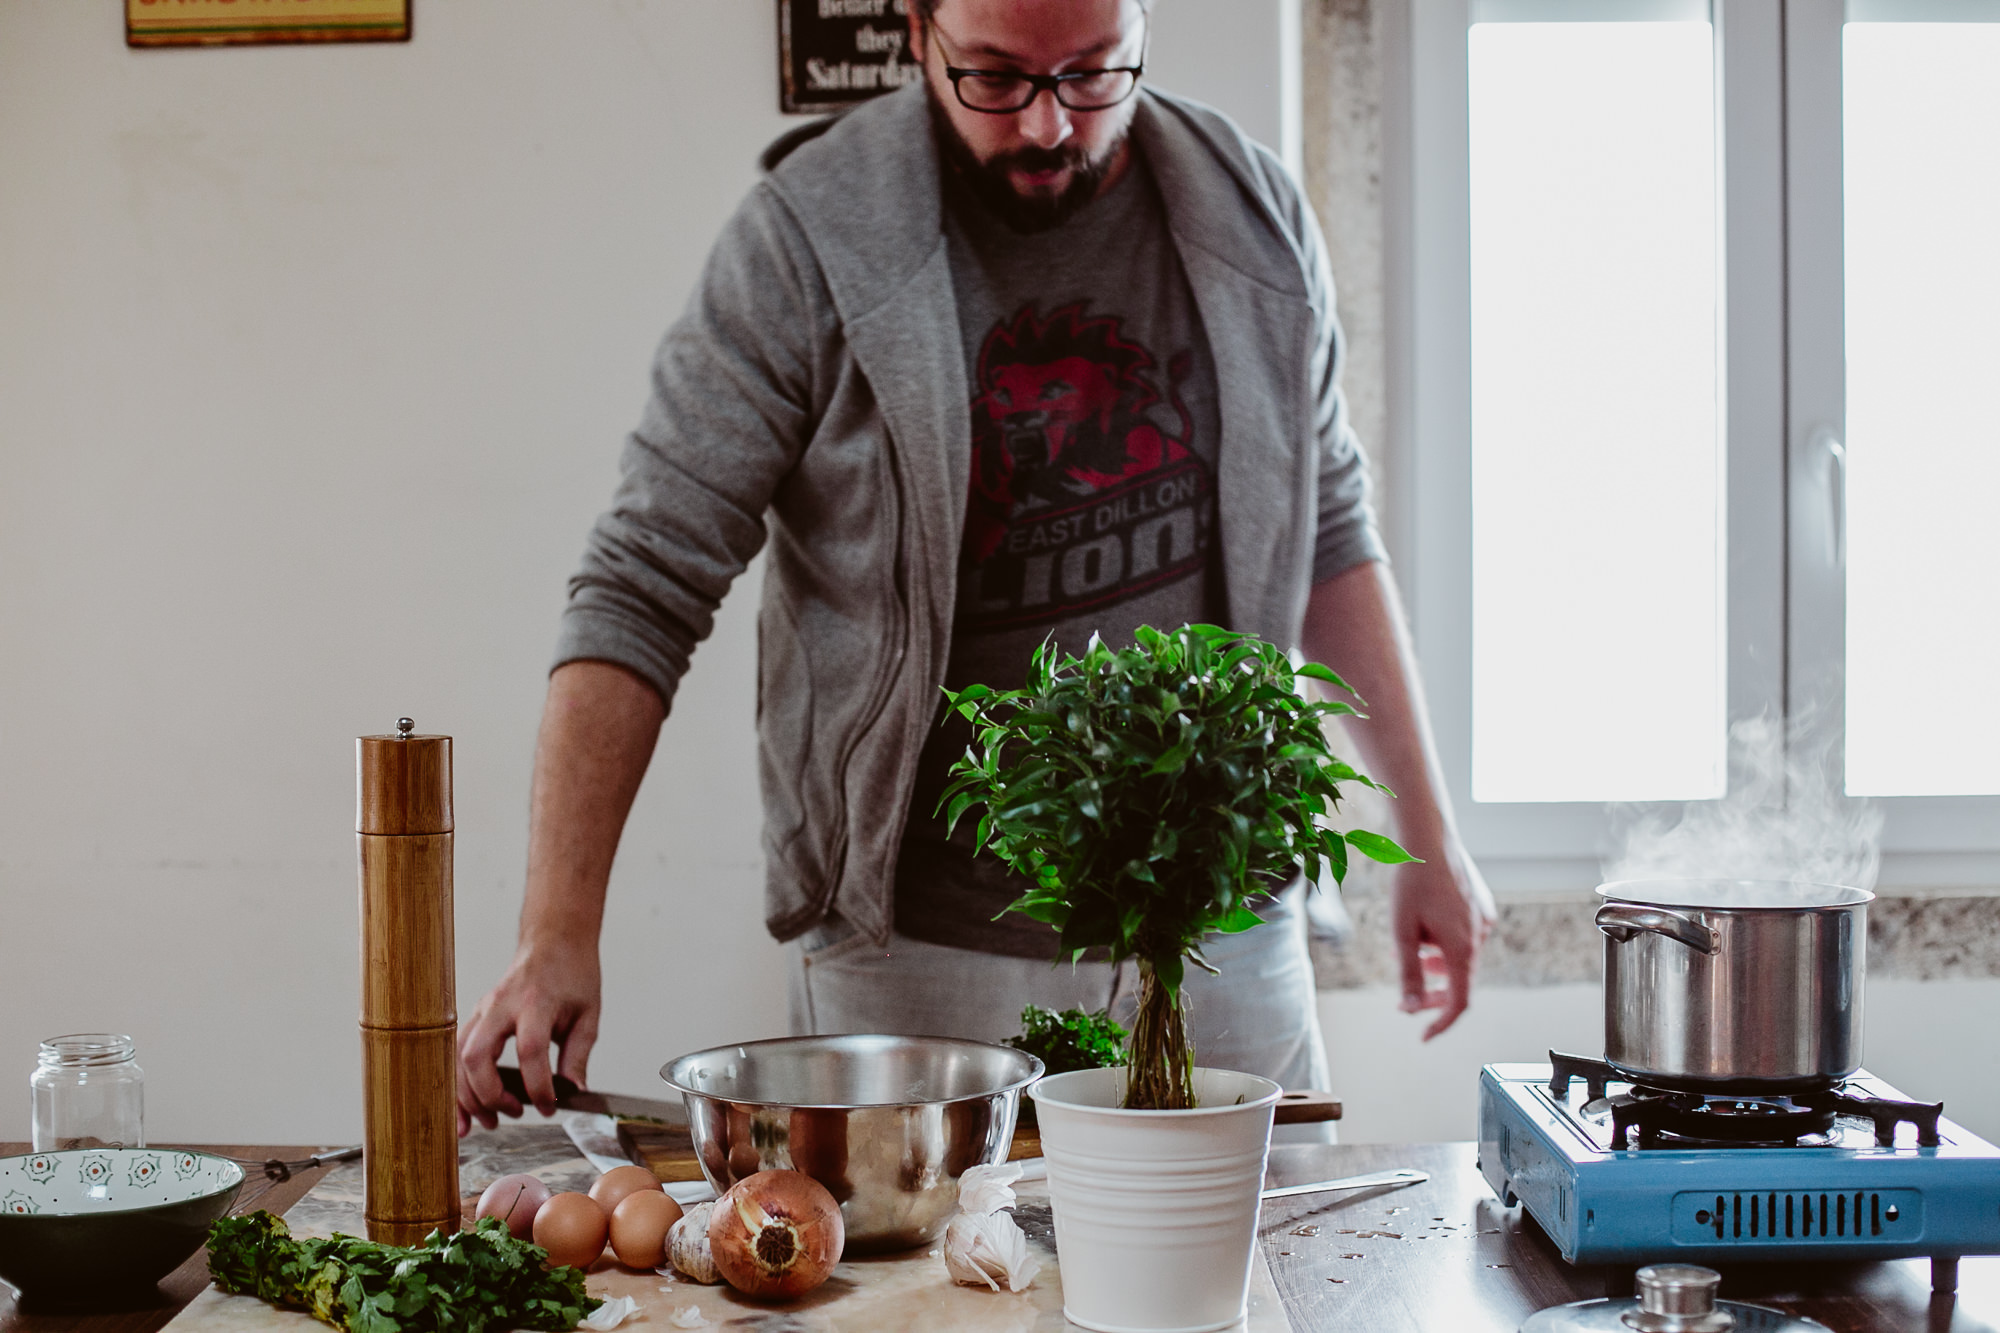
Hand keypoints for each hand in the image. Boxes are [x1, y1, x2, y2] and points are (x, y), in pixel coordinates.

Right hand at [456, 937, 601, 1134]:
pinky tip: (466, 1113)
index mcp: (536, 1001)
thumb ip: (578, 1056)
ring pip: (459, 1059)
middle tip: (514, 1114)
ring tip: (489, 1124)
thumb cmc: (573, 973)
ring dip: (468, 1097)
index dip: (538, 1085)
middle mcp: (501, 1005)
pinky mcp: (475, 1018)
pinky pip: (457, 1056)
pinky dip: (458, 1086)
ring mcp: (483, 1010)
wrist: (554, 940)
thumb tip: (574, 1094)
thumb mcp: (588, 1014)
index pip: (531, 1049)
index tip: (549, 1107)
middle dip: (491, 1095)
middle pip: (478, 1056)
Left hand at [1390, 839, 1495, 1040]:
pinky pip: (1466, 937)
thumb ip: (1408, 973)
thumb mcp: (1402, 932)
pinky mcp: (1482, 907)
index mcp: (1462, 948)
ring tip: (1412, 954)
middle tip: (1407, 1001)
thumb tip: (1410, 1008)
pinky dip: (1445, 944)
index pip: (1459, 1002)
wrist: (1429, 839)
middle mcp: (1479, 937)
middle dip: (1433, 994)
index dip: (1441, 1023)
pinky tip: (1426, 930)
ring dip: (1437, 966)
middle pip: (1460, 981)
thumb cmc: (1411, 882)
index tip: (1424, 1035)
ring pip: (1461, 957)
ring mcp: (1484, 921)